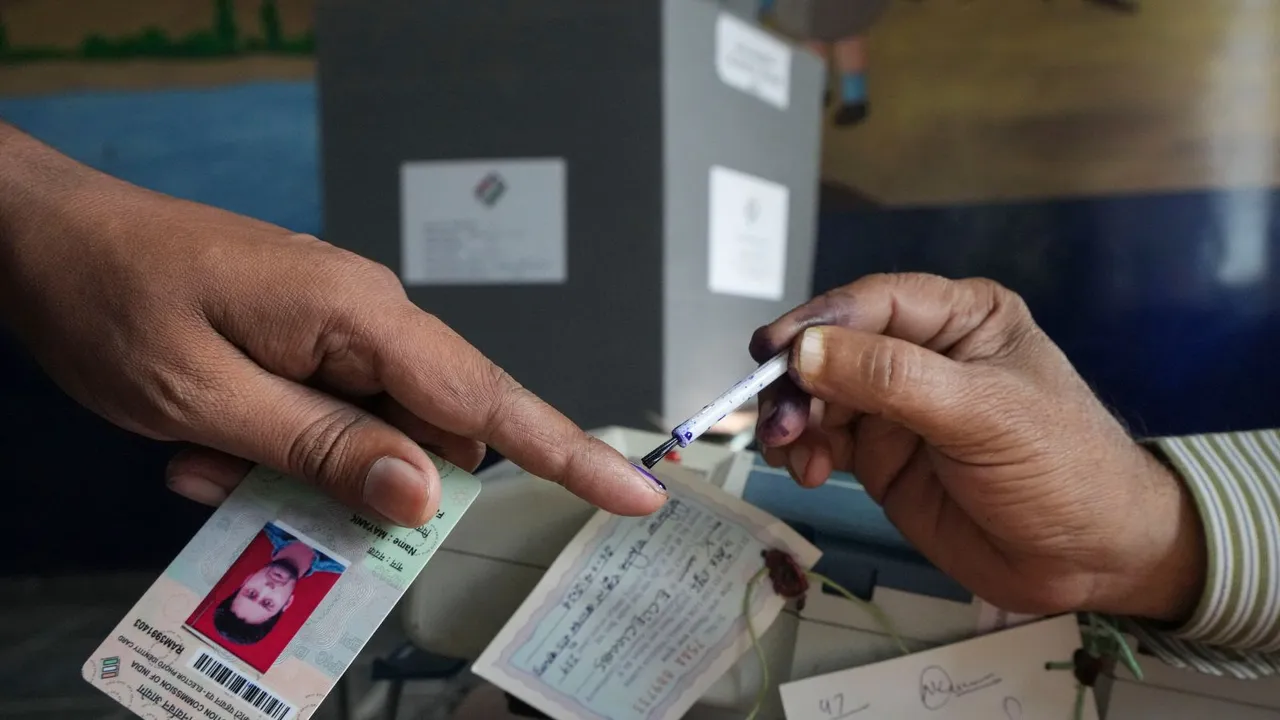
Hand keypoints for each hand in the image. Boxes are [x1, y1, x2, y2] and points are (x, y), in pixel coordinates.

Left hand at [0, 125, 665, 525]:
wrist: (46, 235)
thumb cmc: (114, 298)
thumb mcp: (206, 397)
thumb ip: (324, 447)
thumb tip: (425, 493)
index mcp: (360, 315)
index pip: (489, 399)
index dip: (567, 455)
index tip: (635, 492)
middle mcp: (368, 317)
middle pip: (431, 433)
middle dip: (367, 485)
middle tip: (258, 486)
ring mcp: (341, 330)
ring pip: (374, 436)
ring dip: (307, 470)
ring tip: (207, 456)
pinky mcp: (312, 342)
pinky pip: (333, 418)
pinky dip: (284, 449)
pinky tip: (210, 443)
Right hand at [750, 273, 1205, 622]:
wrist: (1093, 561)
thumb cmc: (1062, 469)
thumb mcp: (982, 414)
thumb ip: (891, 379)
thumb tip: (804, 351)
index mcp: (960, 318)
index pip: (872, 303)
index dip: (817, 323)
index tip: (772, 353)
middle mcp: (922, 353)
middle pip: (833, 349)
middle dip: (798, 381)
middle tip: (779, 422)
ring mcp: (899, 407)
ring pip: (820, 396)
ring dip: (795, 420)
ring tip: (792, 454)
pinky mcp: (884, 456)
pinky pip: (825, 441)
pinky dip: (804, 452)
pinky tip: (809, 473)